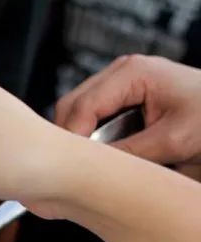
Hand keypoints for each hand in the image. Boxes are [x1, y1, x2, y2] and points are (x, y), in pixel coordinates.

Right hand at [55, 54, 200, 164]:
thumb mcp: (172, 140)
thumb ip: (127, 153)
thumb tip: (91, 168)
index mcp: (132, 72)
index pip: (81, 106)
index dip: (71, 138)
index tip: (69, 168)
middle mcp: (121, 73)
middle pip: (71, 106)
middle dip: (70, 138)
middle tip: (75, 169)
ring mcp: (120, 85)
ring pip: (77, 113)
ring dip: (80, 139)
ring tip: (89, 164)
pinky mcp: (123, 99)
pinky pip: (92, 118)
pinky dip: (91, 138)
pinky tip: (101, 156)